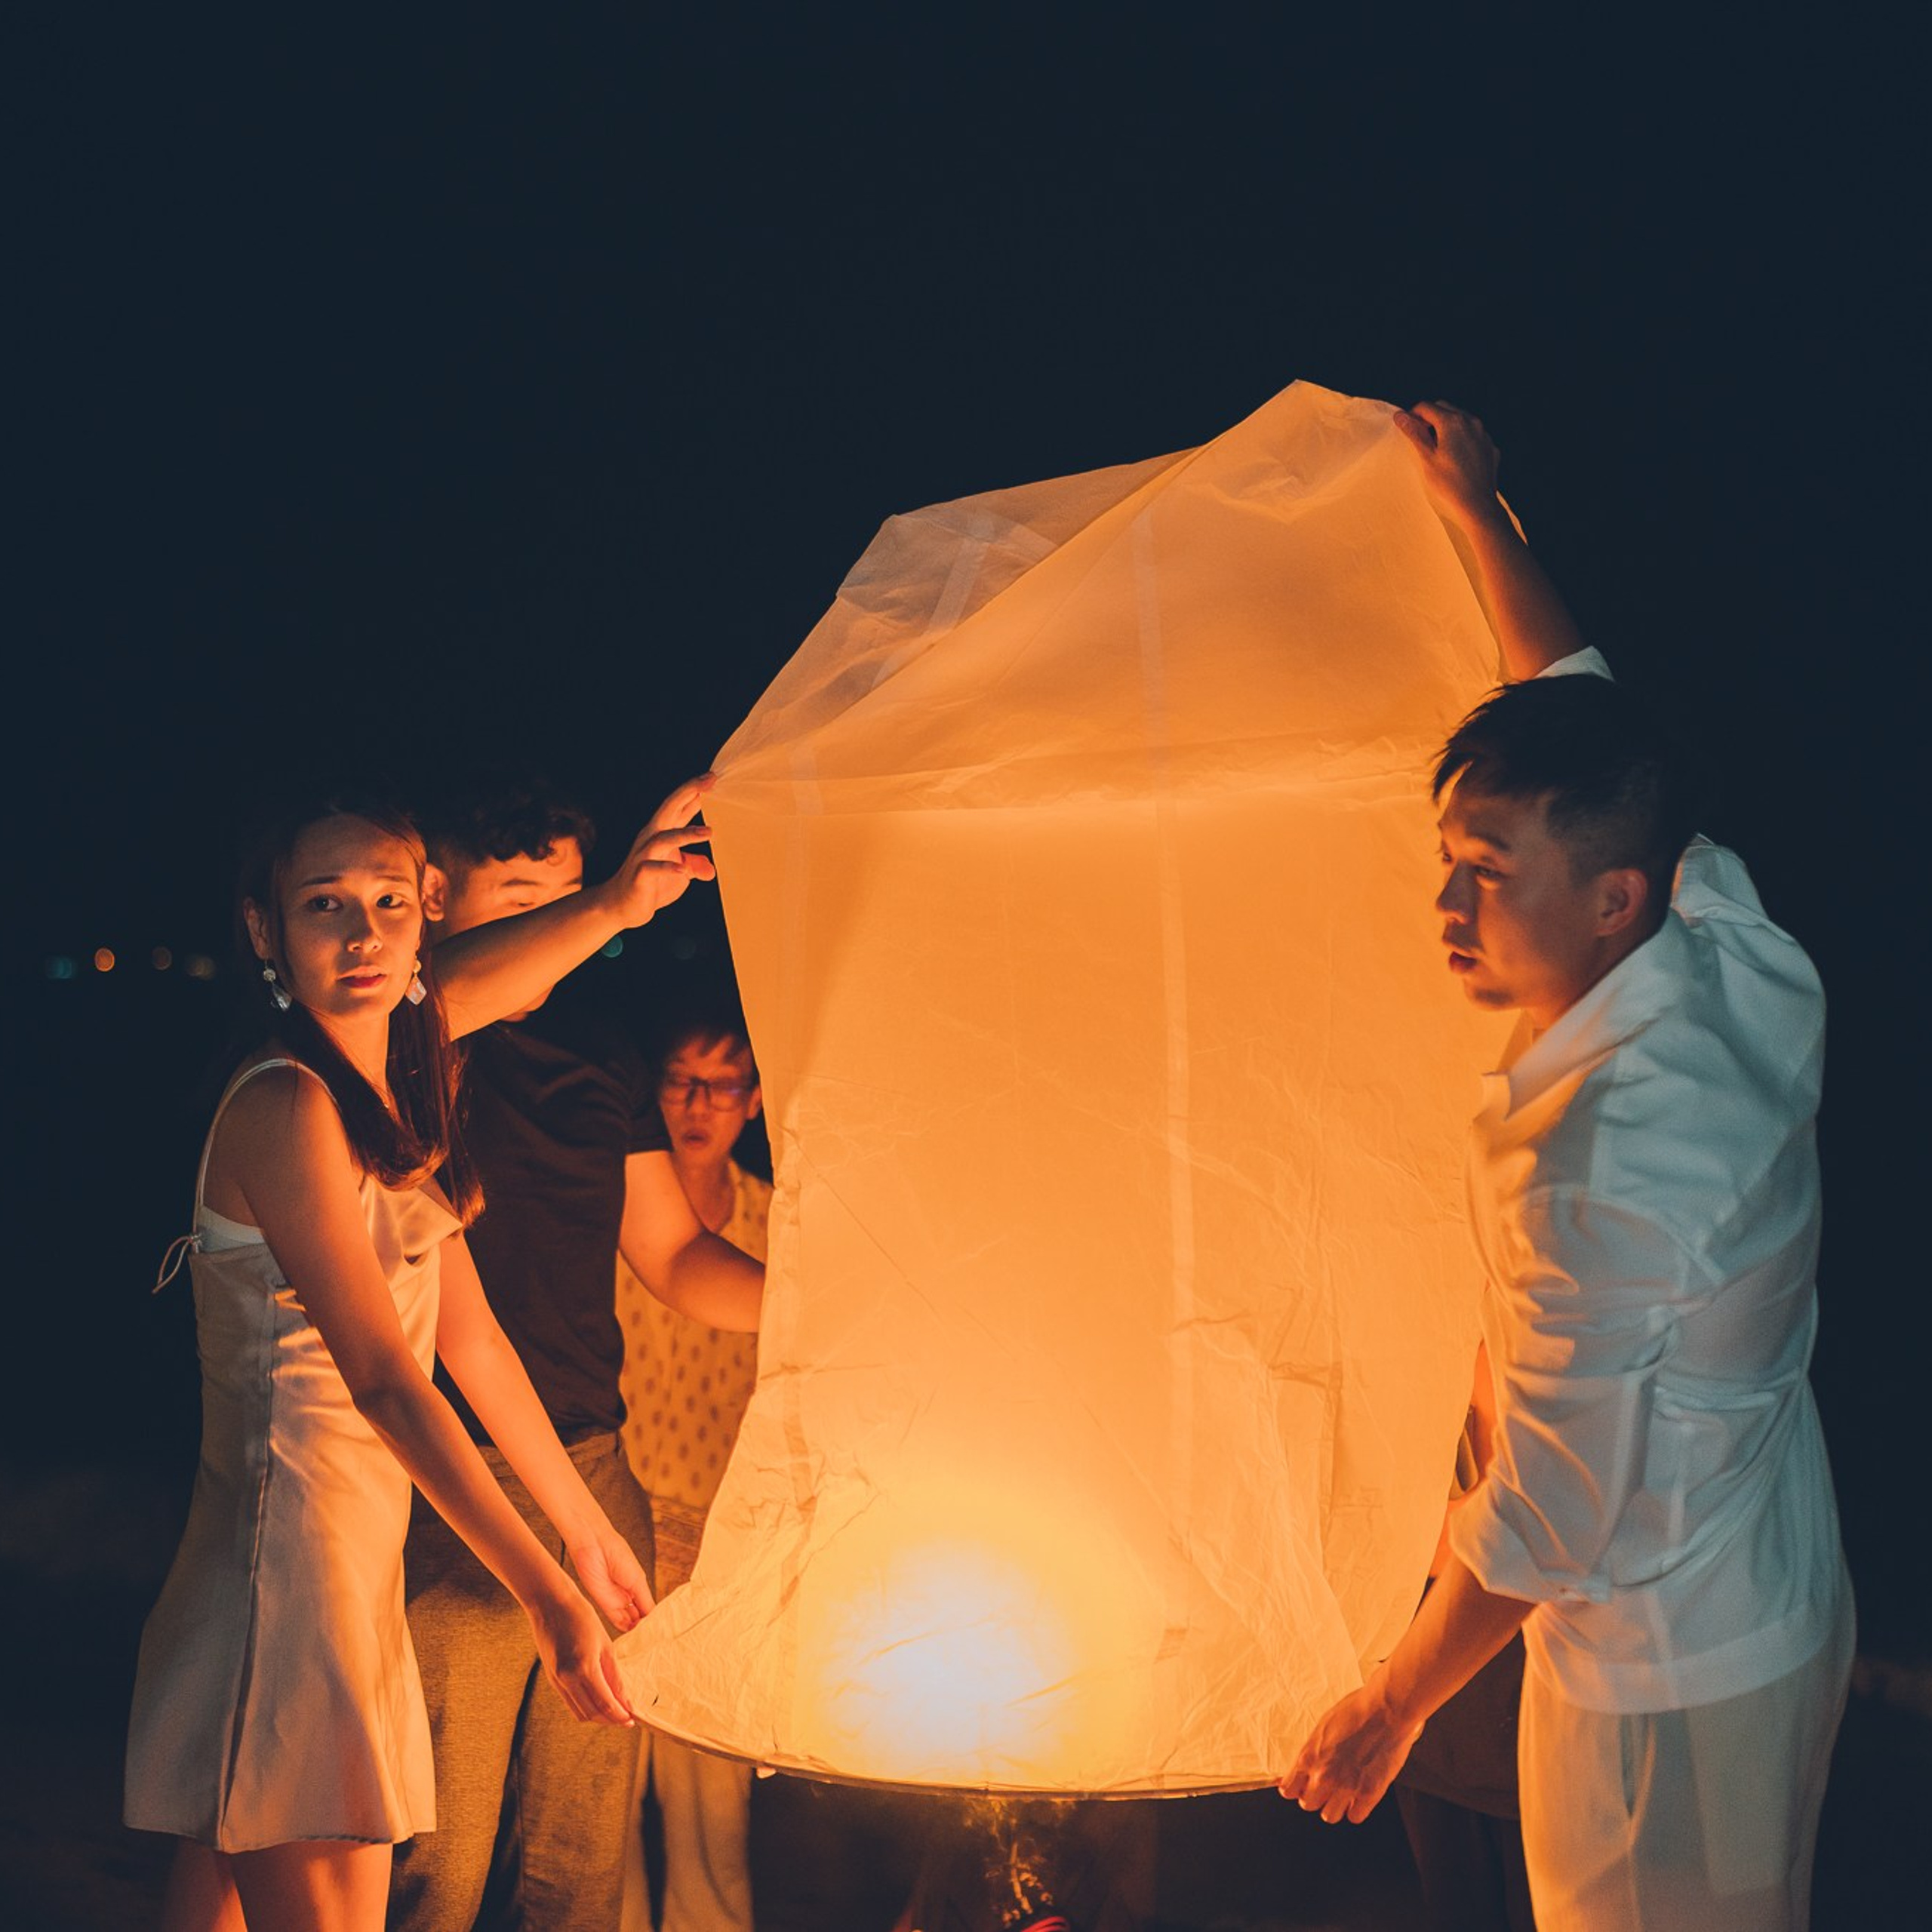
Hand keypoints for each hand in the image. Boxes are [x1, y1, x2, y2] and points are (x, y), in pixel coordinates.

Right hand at [527, 1582, 637, 1724]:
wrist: (550, 1603)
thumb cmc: (581, 1617)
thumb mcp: (605, 1644)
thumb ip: (614, 1675)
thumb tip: (626, 1700)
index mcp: (584, 1668)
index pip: (605, 1704)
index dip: (620, 1716)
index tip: (633, 1720)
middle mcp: (567, 1679)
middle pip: (592, 1713)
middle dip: (611, 1720)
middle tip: (626, 1718)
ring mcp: (557, 1681)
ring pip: (579, 1712)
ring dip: (598, 1716)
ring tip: (614, 1711)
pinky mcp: (552, 1679)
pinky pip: (570, 1703)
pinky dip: (585, 1707)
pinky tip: (597, 1700)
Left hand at [569, 1529, 655, 1632]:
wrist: (594, 1547)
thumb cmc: (618, 1555)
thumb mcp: (637, 1580)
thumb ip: (645, 1600)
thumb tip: (655, 1618)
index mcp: (638, 1586)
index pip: (648, 1608)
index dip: (654, 1619)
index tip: (664, 1631)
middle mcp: (627, 1596)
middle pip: (638, 1617)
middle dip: (645, 1628)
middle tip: (656, 1639)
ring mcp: (616, 1601)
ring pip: (629, 1621)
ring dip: (636, 1631)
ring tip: (647, 1641)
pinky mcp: (604, 1604)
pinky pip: (616, 1620)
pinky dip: (625, 1630)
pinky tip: (634, 1637)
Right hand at [603, 775, 718, 928]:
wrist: (622, 907)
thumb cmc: (651, 886)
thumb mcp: (678, 874)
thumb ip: (693, 865)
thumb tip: (710, 869)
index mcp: (661, 833)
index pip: (678, 807)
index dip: (694, 792)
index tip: (713, 777)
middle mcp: (651, 839)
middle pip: (668, 809)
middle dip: (688, 792)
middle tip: (709, 781)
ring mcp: (643, 856)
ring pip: (663, 838)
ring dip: (686, 834)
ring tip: (708, 832)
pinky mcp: (639, 875)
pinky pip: (653, 868)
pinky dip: (668, 867)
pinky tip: (682, 869)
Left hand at [1276, 1677, 1421, 1824]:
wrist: (1386, 1709)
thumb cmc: (1356, 1710)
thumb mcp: (1323, 1727)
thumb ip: (1312, 1751)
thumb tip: (1305, 1766)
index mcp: (1308, 1756)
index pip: (1288, 1790)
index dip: (1296, 1790)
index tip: (1303, 1787)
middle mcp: (1323, 1775)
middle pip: (1308, 1804)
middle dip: (1316, 1796)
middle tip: (1327, 1787)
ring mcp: (1346, 1786)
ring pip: (1329, 1816)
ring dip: (1335, 1806)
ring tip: (1345, 1792)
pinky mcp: (1369, 1793)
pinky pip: (1355, 1817)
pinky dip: (1357, 1809)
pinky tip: (1361, 1795)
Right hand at [1394, 401, 1505, 530]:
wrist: (1477, 505)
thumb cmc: (1450, 484)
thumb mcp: (1427, 458)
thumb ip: (1414, 433)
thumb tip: (1401, 416)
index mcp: (1452, 422)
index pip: (1426, 406)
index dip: (1412, 414)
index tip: (1406, 427)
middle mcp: (1471, 422)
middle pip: (1444, 408)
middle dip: (1429, 418)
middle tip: (1419, 436)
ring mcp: (1483, 433)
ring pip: (1460, 419)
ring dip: (1446, 426)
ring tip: (1437, 447)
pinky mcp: (1489, 446)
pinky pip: (1472, 434)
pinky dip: (1461, 437)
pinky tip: (1455, 456)